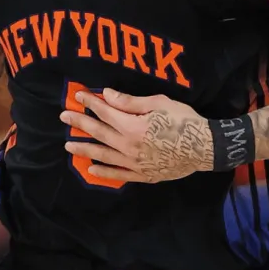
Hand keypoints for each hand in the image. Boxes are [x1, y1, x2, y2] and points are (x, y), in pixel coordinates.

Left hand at [60, 89, 213, 183]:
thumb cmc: (184, 121)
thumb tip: (107, 95)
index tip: (78, 96)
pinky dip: (103, 172)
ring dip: (84, 149)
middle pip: (99, 133)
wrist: (205, 148)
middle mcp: (128, 146)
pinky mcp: (143, 175)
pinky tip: (91, 170)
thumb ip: (130, 102)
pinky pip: (118, 174)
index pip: (104, 112)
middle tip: (63, 116)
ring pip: (103, 155)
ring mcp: (134, 163)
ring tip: (68, 145)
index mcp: (132, 127)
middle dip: (79, 123)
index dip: (90, 103)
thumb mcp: (159, 103)